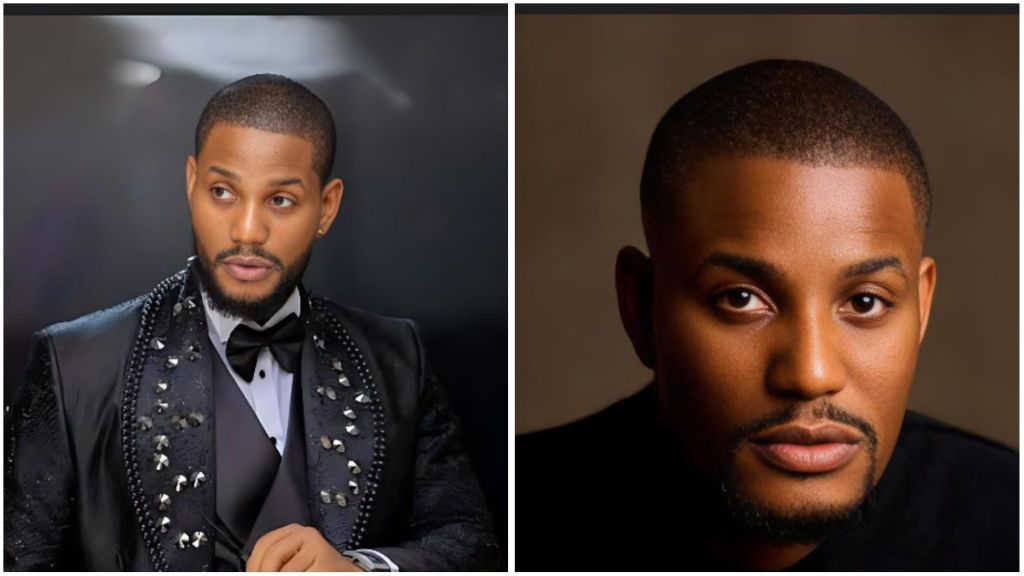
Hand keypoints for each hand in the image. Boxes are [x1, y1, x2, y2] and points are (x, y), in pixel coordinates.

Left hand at [246, 524, 363, 571]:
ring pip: (285, 571)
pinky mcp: (325, 558)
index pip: (263, 545)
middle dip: (264, 574)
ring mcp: (316, 545)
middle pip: (271, 556)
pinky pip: (301, 574)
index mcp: (291, 531)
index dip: (253, 566)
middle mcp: (304, 533)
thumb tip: (252, 572)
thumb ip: (272, 564)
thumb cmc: (314, 569)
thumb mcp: (290, 562)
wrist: (345, 573)